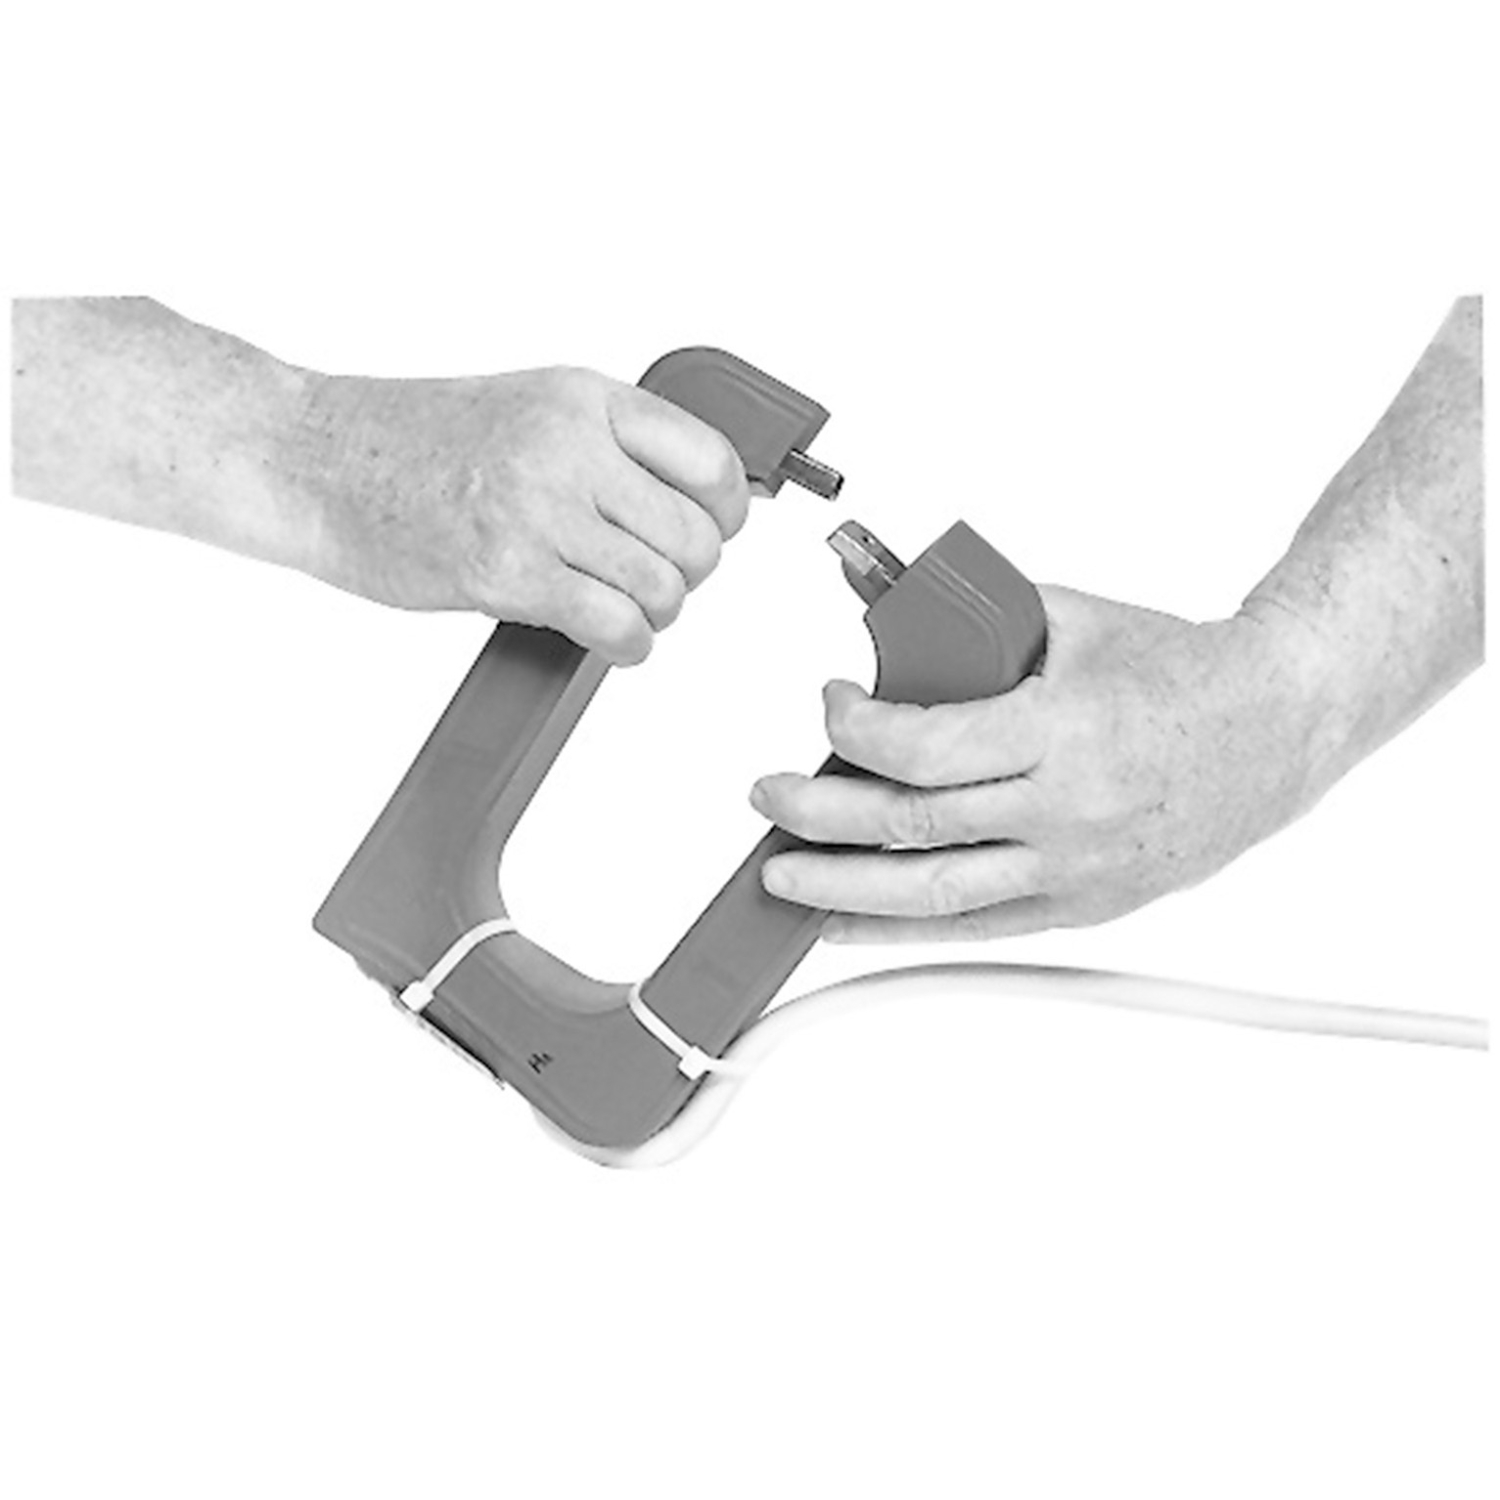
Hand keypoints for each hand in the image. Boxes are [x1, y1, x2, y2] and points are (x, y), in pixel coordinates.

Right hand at [295, 365, 749, 662]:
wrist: (312, 459)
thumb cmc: (407, 440)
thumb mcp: (526, 407)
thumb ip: (606, 443)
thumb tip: (689, 497)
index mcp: (583, 398)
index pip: (712, 461)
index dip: (726, 513)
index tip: (712, 532)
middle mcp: (569, 447)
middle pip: (697, 537)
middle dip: (689, 575)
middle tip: (656, 581)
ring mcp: (537, 510)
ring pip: (663, 587)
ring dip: (655, 614)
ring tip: (623, 610)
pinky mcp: (506, 573)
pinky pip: (616, 626)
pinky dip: (629, 647)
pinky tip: (610, 640)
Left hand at [751, 588, 1330, 940]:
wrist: (1276, 726)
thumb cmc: (1178, 669)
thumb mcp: (1072, 619)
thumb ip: (976, 624)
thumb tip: (883, 616)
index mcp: (1061, 729)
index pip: (924, 749)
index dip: (854, 731)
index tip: (831, 704)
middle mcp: (1066, 810)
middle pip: (912, 827)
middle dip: (820, 815)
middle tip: (768, 797)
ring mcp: (1074, 869)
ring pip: (933, 894)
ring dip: (842, 890)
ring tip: (782, 876)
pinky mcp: (1080, 906)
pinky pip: (974, 931)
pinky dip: (900, 932)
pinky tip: (844, 926)